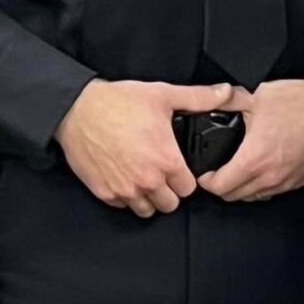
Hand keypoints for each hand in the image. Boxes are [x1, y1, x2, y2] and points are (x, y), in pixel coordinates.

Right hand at [55, 79, 232, 217]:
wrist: (77, 110)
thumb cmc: (119, 102)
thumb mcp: (163, 95)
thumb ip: (198, 97)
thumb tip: (226, 93)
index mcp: (166, 160)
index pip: (189, 189)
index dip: (186, 177)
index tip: (179, 167)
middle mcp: (147, 180)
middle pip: (170, 204)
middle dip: (169, 190)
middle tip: (162, 171)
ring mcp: (125, 190)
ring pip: (147, 210)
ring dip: (148, 197)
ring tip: (145, 176)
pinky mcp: (105, 193)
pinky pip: (123, 206)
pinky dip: (126, 196)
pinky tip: (125, 176)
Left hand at [198, 73, 303, 202]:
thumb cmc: (303, 101)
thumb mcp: (259, 96)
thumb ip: (232, 103)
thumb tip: (215, 100)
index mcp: (255, 158)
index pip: (220, 187)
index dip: (205, 181)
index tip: (203, 172)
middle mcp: (271, 177)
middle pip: (234, 197)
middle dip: (220, 186)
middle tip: (216, 171)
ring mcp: (287, 182)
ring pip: (253, 197)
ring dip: (241, 188)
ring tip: (236, 169)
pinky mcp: (300, 180)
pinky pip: (272, 191)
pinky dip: (261, 186)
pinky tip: (260, 169)